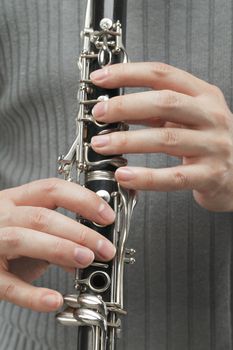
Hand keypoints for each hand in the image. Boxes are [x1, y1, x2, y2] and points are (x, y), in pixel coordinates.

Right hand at [0, 178, 114, 311]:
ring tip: (86, 260)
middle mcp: (1, 216)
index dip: (83, 200)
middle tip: (104, 248)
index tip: (107, 216)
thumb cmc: (6, 242)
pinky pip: (7, 285)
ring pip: (23, 239)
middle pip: (41, 216)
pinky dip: (32, 294)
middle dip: (78, 232)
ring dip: (59, 249)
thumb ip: (59, 238)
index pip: (52, 189)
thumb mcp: (32, 232)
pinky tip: (54, 300)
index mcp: (16, 200)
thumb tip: (93, 250)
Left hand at [90, 62, 232, 211]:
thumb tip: (115, 107)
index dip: (129, 73)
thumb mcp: (187, 118)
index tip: (101, 78)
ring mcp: (213, 146)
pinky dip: (146, 177)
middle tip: (99, 113)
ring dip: (129, 141)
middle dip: (126, 106)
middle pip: (165, 103)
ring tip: (102, 145)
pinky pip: (174, 177)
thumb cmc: (206, 142)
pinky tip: (124, 175)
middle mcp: (211, 116)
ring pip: (167, 139)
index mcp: (203, 95)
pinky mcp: (211, 175)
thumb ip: (157, 111)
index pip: (163, 74)